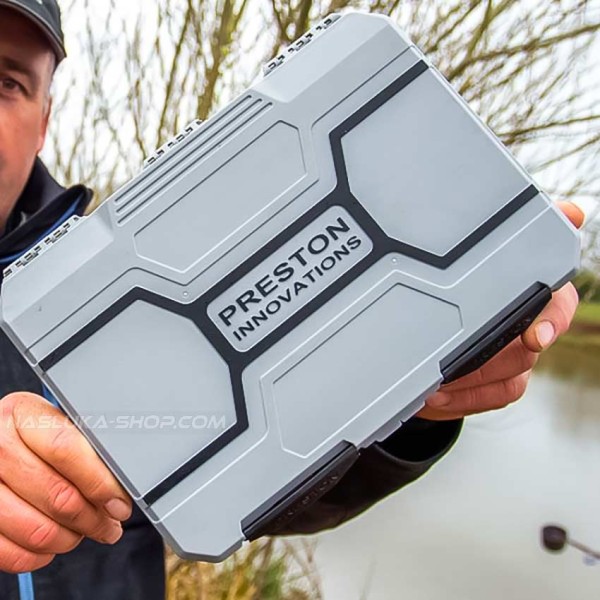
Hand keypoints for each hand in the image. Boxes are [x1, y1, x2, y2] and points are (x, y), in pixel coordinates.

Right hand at [0, 392, 131, 572]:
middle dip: (92, 518)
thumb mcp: (54, 424)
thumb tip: (120, 483)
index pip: (66, 449)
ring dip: (69, 538)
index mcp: (22, 414)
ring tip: (83, 532)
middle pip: (57, 494)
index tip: (119, 501)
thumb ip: (83, 446)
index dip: (99, 482)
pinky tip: (52, 545)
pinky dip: (37, 555)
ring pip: (36, 529)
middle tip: (109, 523)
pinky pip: (8, 552)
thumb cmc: (31, 434)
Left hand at [418, 201, 584, 420]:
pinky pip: (493, 397)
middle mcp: (533, 327)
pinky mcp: (503, 385)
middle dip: (490, 357)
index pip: (557, 304)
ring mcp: (520, 358)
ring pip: (510, 375)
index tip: (535, 336)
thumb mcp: (484, 255)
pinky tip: (437, 392)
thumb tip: (571, 212)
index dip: (550, 320)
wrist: (446, 330)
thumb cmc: (469, 286)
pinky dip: (464, 397)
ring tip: (437, 375)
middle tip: (456, 359)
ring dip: (470, 378)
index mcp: (535, 294)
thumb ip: (518, 235)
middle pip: (526, 348)